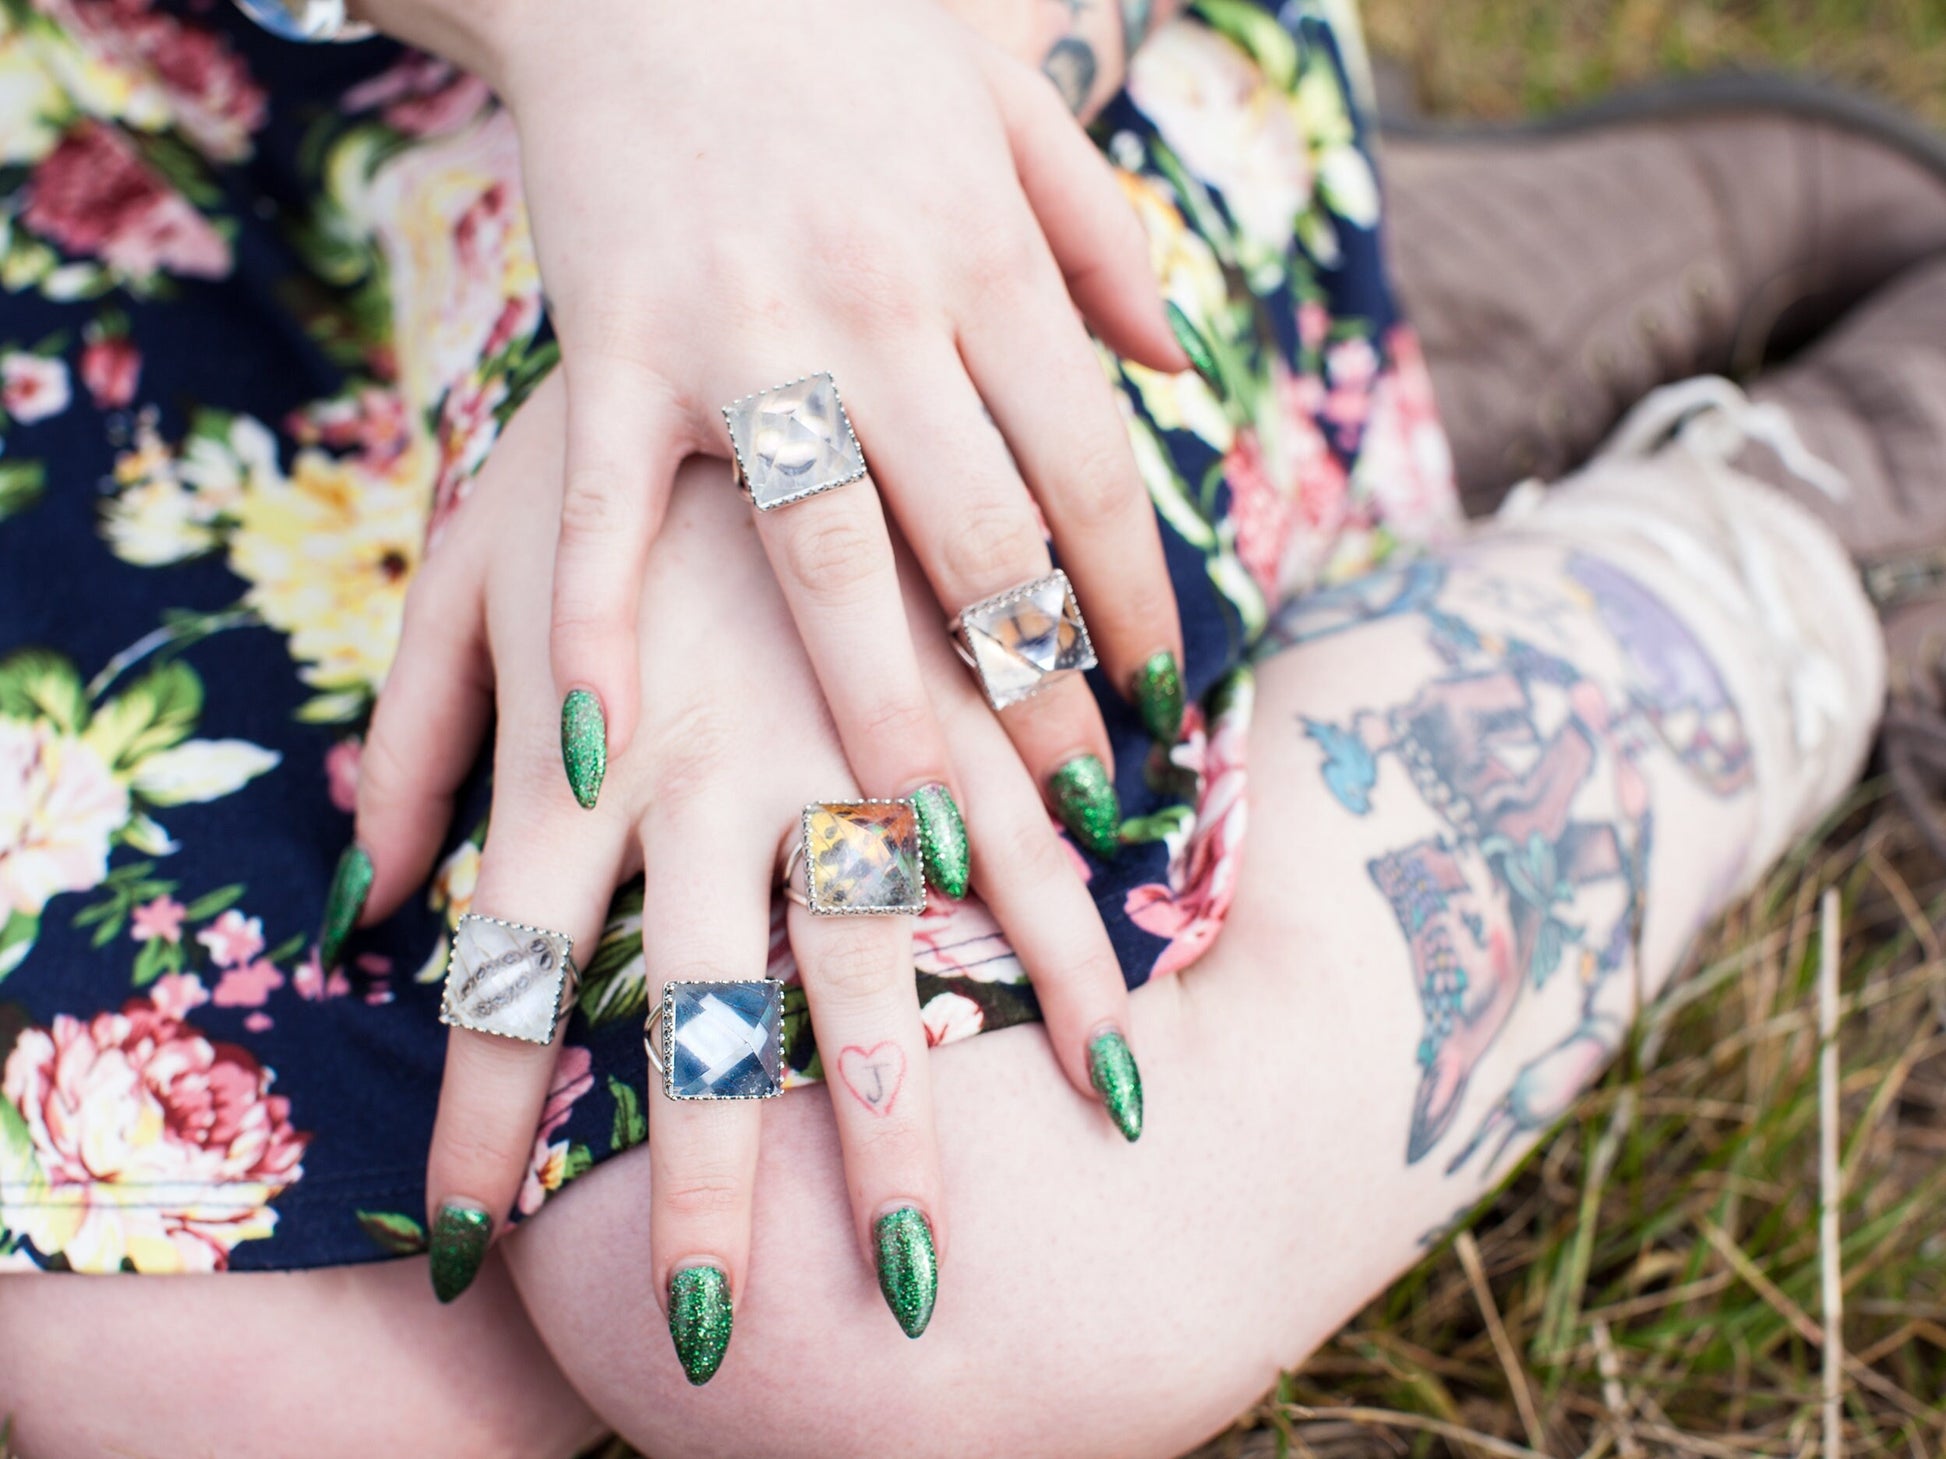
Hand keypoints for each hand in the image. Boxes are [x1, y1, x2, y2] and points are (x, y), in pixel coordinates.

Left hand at [341, 373, 1144, 1381]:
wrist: (757, 277)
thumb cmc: (593, 438)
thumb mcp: (463, 559)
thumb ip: (410, 733)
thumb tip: (365, 903)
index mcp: (585, 748)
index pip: (509, 973)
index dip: (481, 1123)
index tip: (465, 1261)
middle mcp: (719, 776)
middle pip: (704, 1015)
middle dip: (704, 1185)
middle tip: (718, 1338)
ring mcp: (851, 744)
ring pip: (887, 967)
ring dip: (907, 1124)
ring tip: (924, 1274)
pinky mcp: (958, 699)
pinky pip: (1026, 851)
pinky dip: (1071, 956)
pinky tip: (1115, 1058)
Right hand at [364, 0, 1190, 850]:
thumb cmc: (845, 30)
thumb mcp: (1005, 106)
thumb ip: (1104, 238)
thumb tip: (1185, 380)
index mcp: (986, 256)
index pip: (1088, 473)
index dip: (1132, 602)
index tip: (1158, 703)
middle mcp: (881, 308)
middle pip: (983, 544)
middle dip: (1037, 696)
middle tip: (1072, 816)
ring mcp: (740, 333)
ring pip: (826, 556)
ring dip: (880, 712)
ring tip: (919, 844)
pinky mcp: (608, 345)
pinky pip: (606, 512)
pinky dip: (597, 629)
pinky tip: (608, 747)